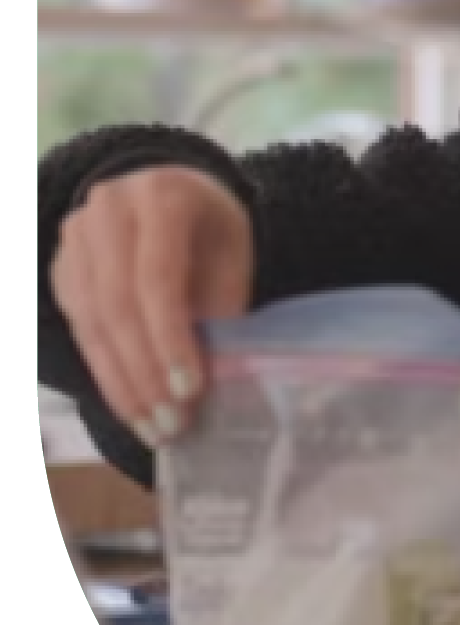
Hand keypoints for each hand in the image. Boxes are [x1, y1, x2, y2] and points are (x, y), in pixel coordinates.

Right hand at [49, 167, 254, 448]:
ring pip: (91, 323)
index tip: (190, 392)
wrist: (173, 196)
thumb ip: (222, 309)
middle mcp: (108, 209)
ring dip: (122, 385)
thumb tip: (215, 383)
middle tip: (171, 424)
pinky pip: (80, 328)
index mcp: (162, 196)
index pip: (158, 279)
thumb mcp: (233, 258)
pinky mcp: (61, 268)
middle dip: (144, 374)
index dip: (170, 340)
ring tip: (153, 429)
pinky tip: (131, 406)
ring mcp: (75, 237)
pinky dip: (107, 372)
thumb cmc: (213, 234)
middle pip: (117, 305)